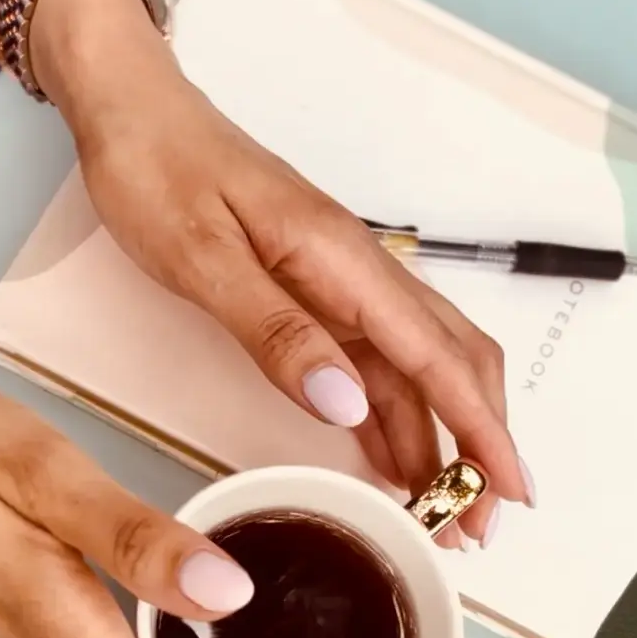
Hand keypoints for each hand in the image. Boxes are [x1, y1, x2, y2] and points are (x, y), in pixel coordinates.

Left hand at [32, 0, 529, 543]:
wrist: (131, 110)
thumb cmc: (156, 171)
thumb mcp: (202, 257)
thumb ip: (275, 330)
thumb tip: (346, 401)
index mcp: (339, 260)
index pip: (434, 356)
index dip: (477, 430)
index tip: (505, 490)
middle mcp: (355, 269)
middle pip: (450, 362)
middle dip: (475, 445)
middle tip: (473, 526)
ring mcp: (338, 278)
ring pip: (416, 365)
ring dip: (440, 436)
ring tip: (443, 511)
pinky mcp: (313, 286)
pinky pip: (374, 358)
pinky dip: (395, 413)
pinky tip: (391, 455)